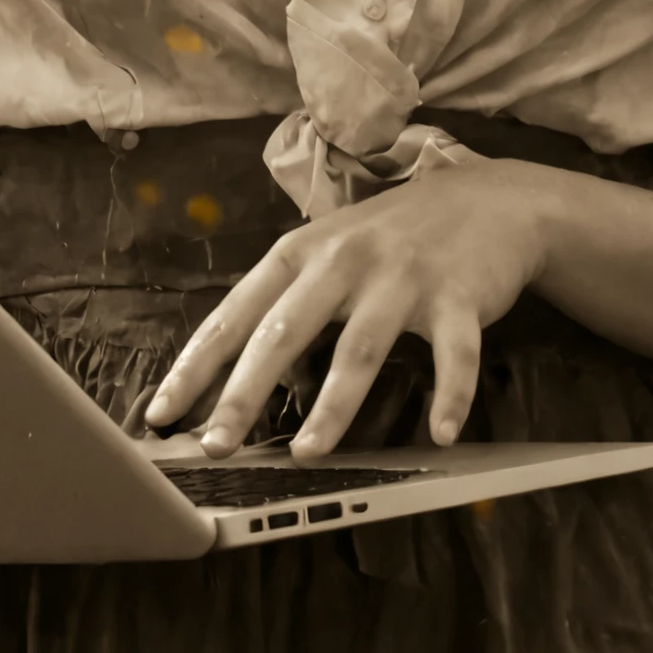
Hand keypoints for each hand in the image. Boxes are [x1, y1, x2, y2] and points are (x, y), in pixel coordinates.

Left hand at [144, 159, 551, 458]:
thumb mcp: (333, 249)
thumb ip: (290, 300)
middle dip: (246, 389)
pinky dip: (451, 393)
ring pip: (360, 345)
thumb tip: (229, 372)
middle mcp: (348, 259)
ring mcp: (404, 276)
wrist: (490, 199)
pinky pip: (455, 352)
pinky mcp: (460, 294)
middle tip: (217, 445)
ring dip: (333, 404)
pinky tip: (442, 432)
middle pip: (287, 329)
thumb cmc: (395, 236)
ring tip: (307, 452)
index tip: (162, 413)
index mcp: (306, 251)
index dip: (198, 363)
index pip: (239, 310)